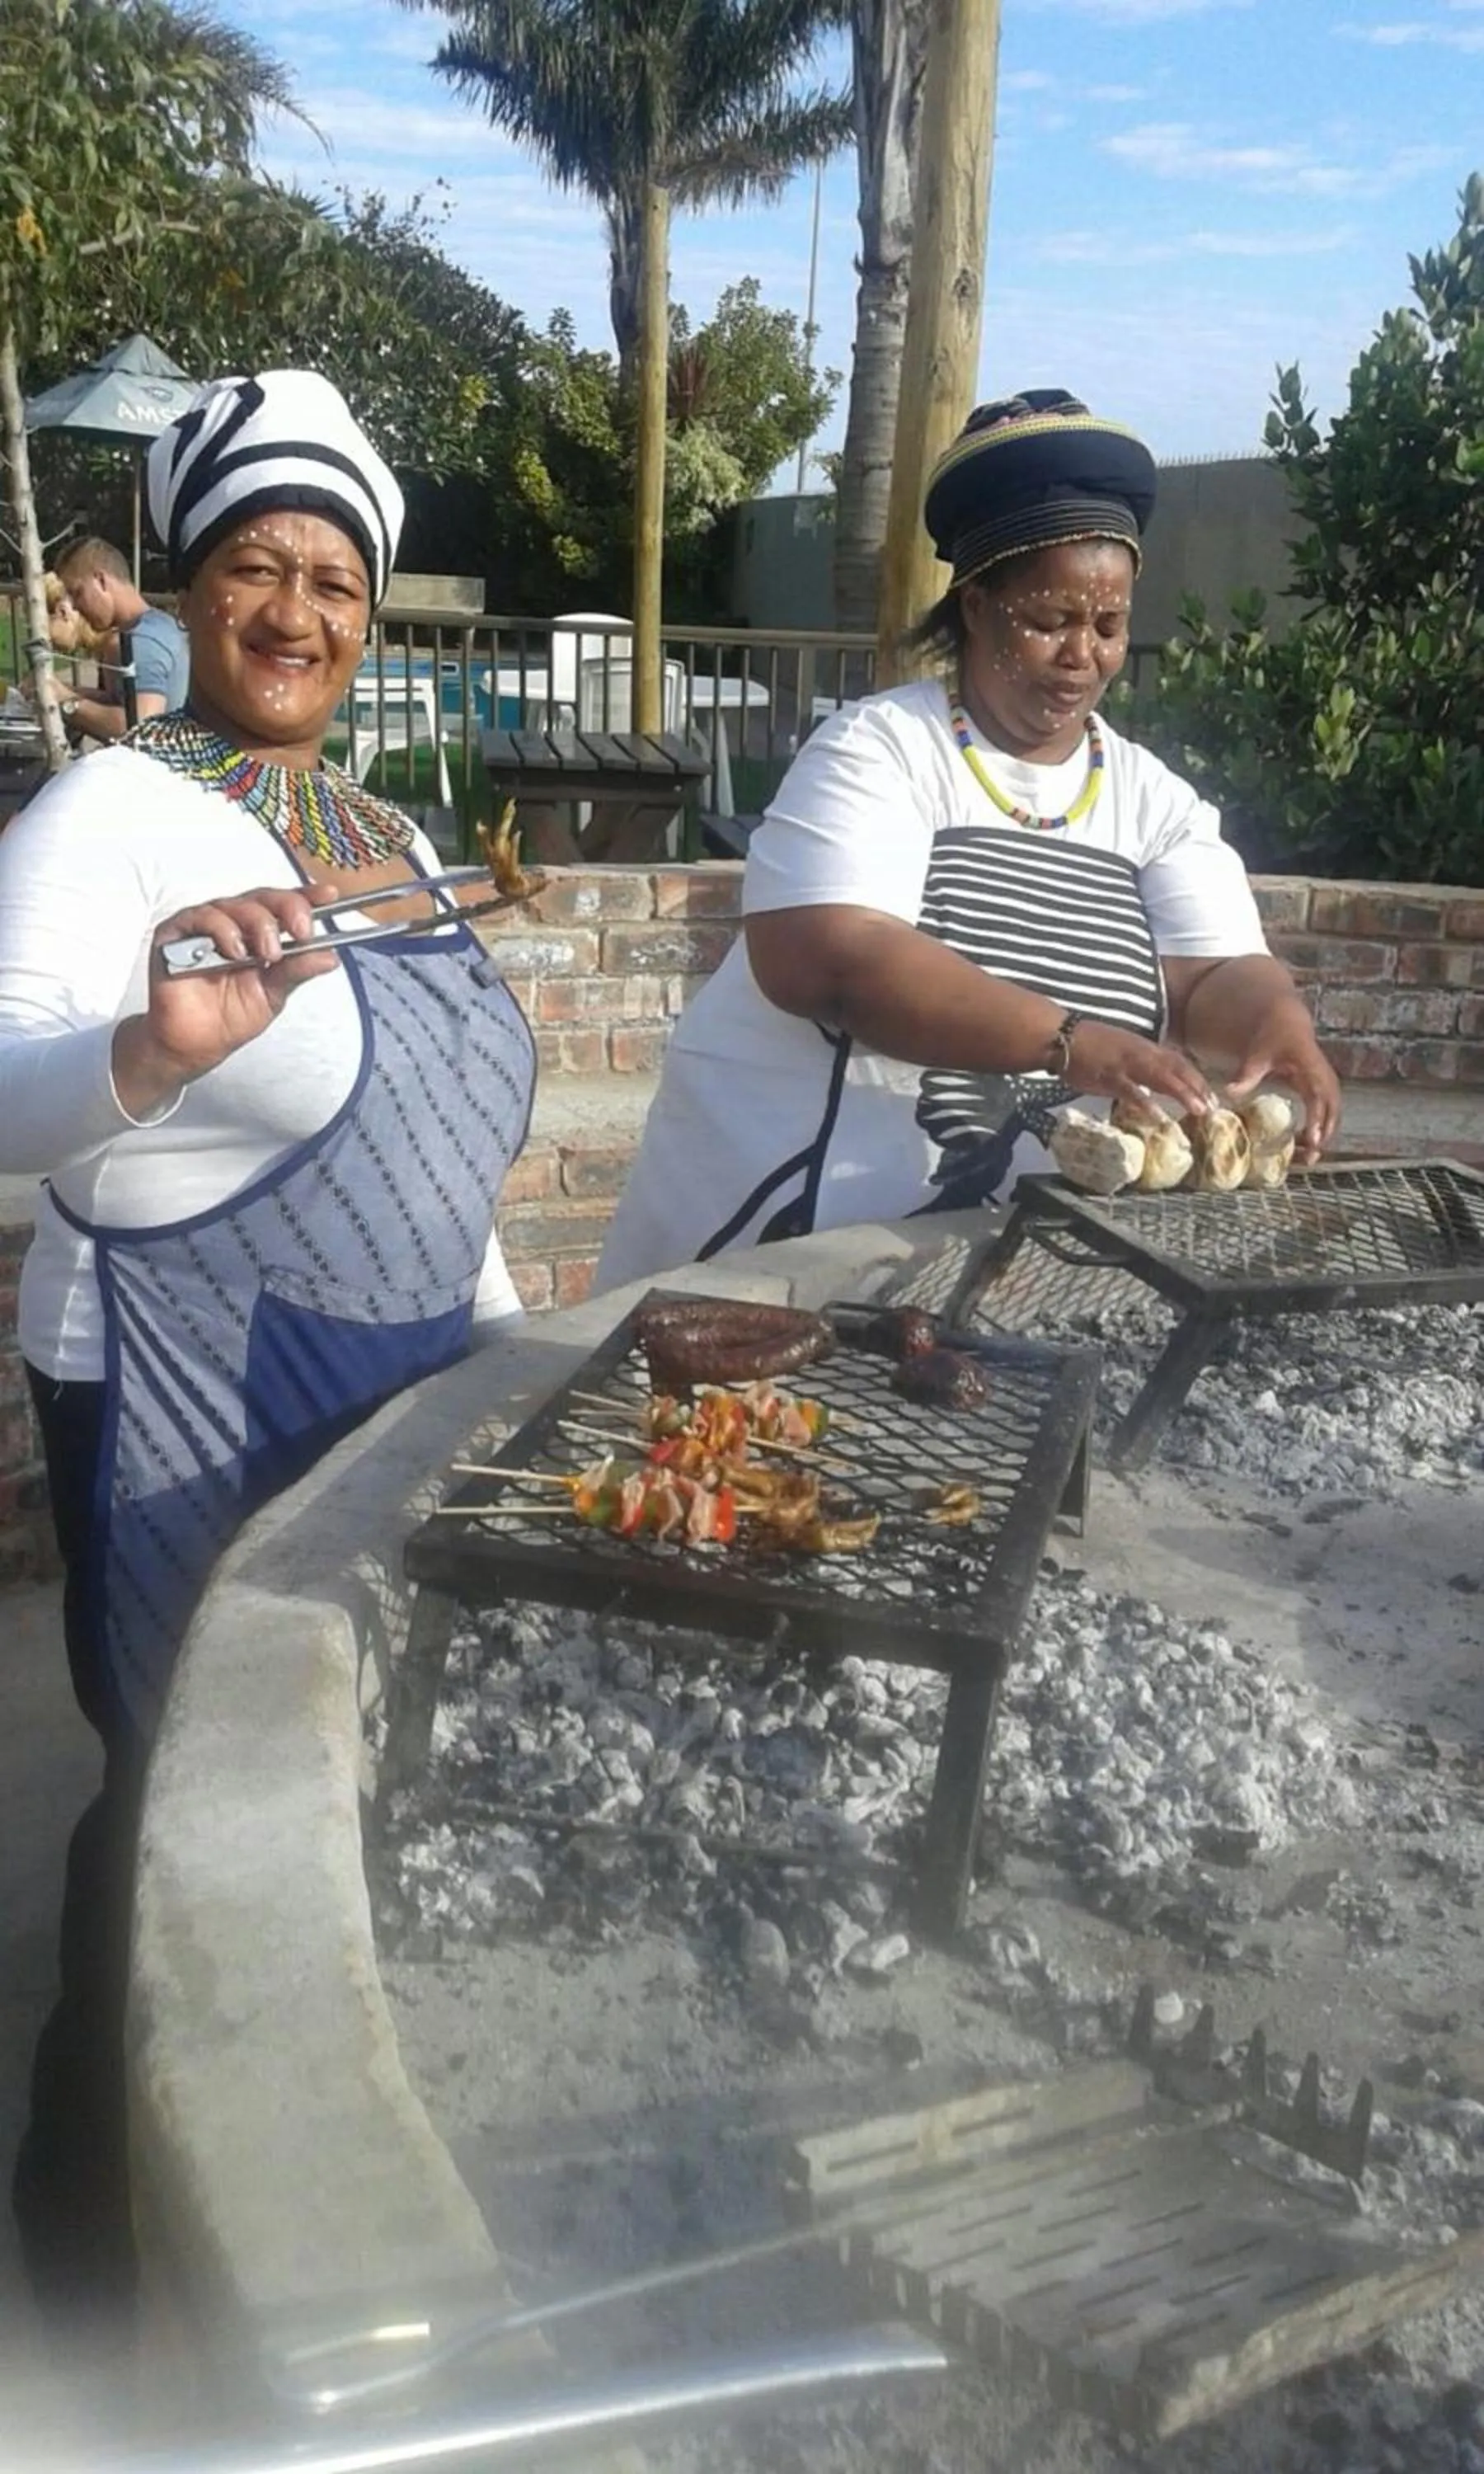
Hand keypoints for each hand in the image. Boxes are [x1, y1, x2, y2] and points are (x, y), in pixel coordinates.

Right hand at [112, 884, 341, 1116]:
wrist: (194, 1045)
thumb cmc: (230, 1017)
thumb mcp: (273, 994)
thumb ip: (296, 972)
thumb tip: (330, 956)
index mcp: (260, 934)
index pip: (285, 906)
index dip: (307, 896)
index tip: (330, 895)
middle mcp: (234, 923)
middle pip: (264, 898)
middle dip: (288, 909)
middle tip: (302, 932)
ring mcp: (205, 925)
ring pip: (236, 904)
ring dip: (259, 925)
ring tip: (267, 955)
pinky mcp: (176, 933)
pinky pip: (201, 917)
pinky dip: (222, 930)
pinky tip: (234, 952)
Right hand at [1063, 1020, 1214, 1118]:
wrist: (1062, 1036)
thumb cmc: (1090, 1044)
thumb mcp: (1122, 1051)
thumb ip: (1140, 1065)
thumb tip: (1155, 1083)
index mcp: (1145, 1048)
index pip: (1179, 1062)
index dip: (1197, 1078)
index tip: (1213, 1095)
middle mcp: (1141, 1053)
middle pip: (1177, 1069)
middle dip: (1198, 1087)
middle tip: (1215, 1107)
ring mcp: (1126, 1064)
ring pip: (1161, 1078)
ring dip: (1182, 1093)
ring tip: (1199, 1110)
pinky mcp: (1109, 1076)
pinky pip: (1131, 1090)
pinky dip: (1145, 1102)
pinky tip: (1158, 1115)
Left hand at [1224, 1005, 1341, 1161]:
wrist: (1285, 1023)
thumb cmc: (1270, 1039)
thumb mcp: (1256, 1055)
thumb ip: (1246, 1075)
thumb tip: (1229, 1092)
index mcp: (1310, 1066)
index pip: (1318, 1096)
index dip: (1317, 1119)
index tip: (1312, 1140)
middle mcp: (1323, 1075)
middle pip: (1332, 1108)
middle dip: (1325, 1132)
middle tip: (1311, 1157)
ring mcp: (1325, 1081)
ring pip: (1333, 1112)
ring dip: (1324, 1133)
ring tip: (1309, 1157)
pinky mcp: (1321, 1088)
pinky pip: (1326, 1110)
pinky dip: (1320, 1127)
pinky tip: (1306, 1144)